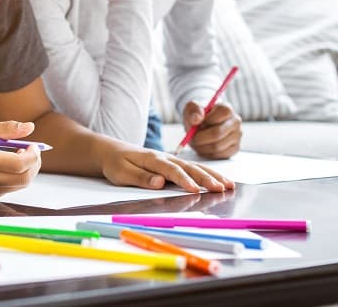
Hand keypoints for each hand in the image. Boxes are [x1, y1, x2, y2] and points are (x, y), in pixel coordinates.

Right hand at [0, 120, 41, 199]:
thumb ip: (7, 129)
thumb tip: (31, 127)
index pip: (18, 164)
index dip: (32, 155)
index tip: (34, 145)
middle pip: (23, 179)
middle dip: (34, 164)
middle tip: (32, 151)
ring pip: (19, 185)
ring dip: (27, 171)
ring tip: (20, 156)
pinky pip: (9, 189)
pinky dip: (15, 177)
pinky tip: (7, 166)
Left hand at [99, 141, 234, 192]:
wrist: (111, 151)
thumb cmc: (116, 163)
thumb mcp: (121, 172)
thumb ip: (140, 177)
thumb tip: (159, 182)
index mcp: (152, 159)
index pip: (171, 170)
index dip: (184, 180)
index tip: (196, 190)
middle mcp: (165, 157)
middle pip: (189, 168)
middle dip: (206, 178)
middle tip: (222, 189)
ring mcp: (170, 159)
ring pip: (194, 167)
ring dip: (212, 175)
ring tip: (229, 185)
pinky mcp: (173, 164)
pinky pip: (193, 168)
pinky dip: (208, 173)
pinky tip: (221, 180)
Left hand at [182, 101, 241, 158]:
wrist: (202, 123)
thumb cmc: (197, 114)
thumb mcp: (191, 107)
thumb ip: (193, 110)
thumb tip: (196, 118)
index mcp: (227, 109)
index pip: (221, 114)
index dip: (206, 121)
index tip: (196, 123)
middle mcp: (235, 122)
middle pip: (217, 133)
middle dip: (200, 137)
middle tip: (191, 138)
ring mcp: (237, 136)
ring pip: (217, 146)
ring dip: (202, 147)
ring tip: (196, 141)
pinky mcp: (235, 148)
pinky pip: (219, 155)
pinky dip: (207, 153)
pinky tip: (203, 146)